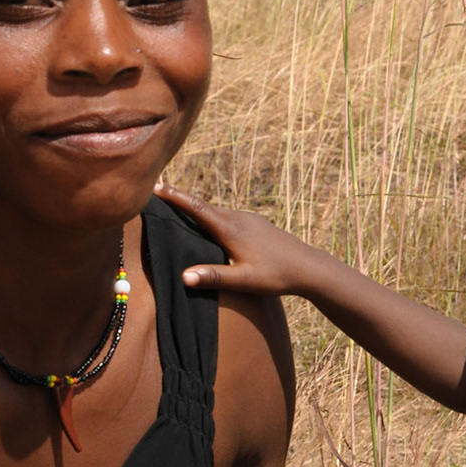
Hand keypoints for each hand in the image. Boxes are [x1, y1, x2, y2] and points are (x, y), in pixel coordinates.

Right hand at [156, 182, 325, 295]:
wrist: (308, 267)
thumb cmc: (276, 275)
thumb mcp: (243, 280)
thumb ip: (214, 277)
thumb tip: (183, 276)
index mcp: (231, 229)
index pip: (197, 208)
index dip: (176, 197)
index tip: (156, 186)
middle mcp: (238, 219)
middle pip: (204, 206)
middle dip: (181, 199)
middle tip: (157, 192)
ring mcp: (249, 219)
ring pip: (217, 212)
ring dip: (197, 209)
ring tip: (177, 208)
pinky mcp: (257, 224)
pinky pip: (228, 217)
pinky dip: (212, 217)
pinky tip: (209, 225)